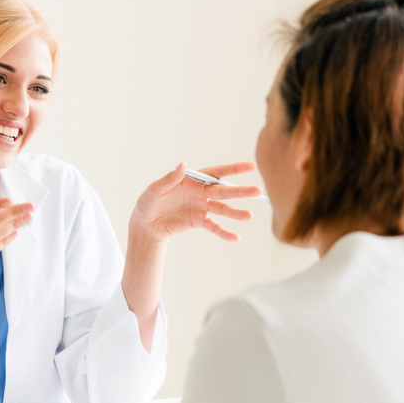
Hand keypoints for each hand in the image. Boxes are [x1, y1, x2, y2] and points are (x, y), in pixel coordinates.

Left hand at [131, 161, 261, 242]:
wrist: (145, 224)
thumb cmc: (148, 202)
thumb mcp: (155, 190)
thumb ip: (170, 179)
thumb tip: (183, 165)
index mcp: (193, 180)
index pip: (216, 173)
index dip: (234, 169)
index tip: (252, 166)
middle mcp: (200, 192)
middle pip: (224, 191)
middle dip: (240, 191)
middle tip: (258, 191)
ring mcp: (201, 208)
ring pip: (222, 209)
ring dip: (236, 213)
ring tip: (249, 216)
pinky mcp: (198, 222)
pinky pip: (214, 227)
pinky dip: (224, 233)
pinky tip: (236, 238)